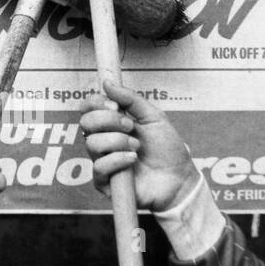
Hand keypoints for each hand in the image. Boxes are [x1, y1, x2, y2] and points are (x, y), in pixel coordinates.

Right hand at [79, 79, 199, 212]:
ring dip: (117, 141)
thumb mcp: (153, 117)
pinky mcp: (105, 183)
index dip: (96, 103)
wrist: (179, 178)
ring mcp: (103, 161)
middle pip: (86, 123)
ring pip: (92, 144)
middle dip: (108, 121)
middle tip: (130, 126)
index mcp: (112, 124)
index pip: (88, 109)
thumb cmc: (167, 149)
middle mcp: (104, 141)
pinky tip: (133, 160)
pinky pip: (99, 167)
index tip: (115, 106)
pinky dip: (117, 159)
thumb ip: (130, 99)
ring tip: (137, 147)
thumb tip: (107, 82)